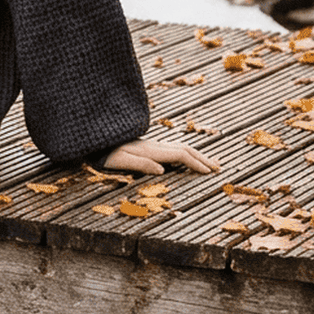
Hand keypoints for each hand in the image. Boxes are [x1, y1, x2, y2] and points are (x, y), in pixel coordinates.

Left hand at [100, 138, 219, 175]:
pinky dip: (186, 152)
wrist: (95, 141)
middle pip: (184, 149)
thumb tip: (163, 171)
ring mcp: (151, 144)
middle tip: (219, 167)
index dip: (196, 163)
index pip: (180, 155)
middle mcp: (154, 145)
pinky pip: (173, 148)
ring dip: (196, 154)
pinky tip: (187, 156)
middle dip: (202, 158)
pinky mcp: (147, 146)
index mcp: (151, 151)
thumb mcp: (120, 162)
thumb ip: (140, 164)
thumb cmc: (104, 155)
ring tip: (209, 162)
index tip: (210, 172)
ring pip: (180, 147)